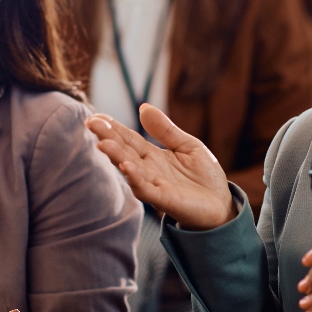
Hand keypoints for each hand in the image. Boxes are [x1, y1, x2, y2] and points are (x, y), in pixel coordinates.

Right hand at [87, 105, 234, 230]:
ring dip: (116, 157)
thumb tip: (143, 106)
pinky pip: (145, 188)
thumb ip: (165, 129)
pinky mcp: (164, 199)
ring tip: (102, 143)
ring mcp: (153, 184)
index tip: (96, 116)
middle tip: (91, 123)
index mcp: (152, 155)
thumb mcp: (187, 145)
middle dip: (107, 138)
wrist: (221, 205)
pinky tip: (126, 166)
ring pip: (129, 169)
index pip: (128, 139)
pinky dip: (134, 178)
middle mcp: (148, 169)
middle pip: (124, 151)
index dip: (113, 127)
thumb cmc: (204, 176)